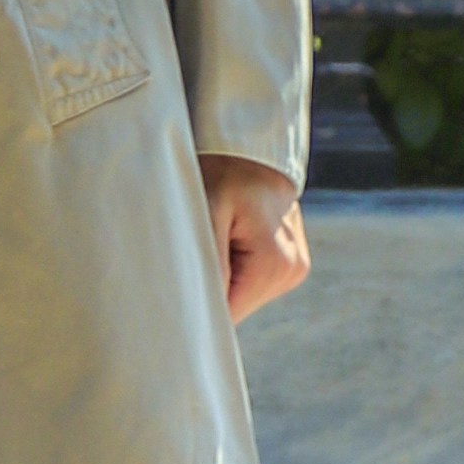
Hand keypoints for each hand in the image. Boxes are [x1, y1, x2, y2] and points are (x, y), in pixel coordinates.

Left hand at [202, 155, 309, 322]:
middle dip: (207, 288)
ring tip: (211, 237)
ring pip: (241, 295)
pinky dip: (232, 269)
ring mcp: (293, 269)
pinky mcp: (289, 264)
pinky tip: (226, 239)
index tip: (170, 294)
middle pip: (235, 306)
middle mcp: (291, 271)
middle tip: (186, 253)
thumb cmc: (223, 173)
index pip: (227, 314)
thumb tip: (202, 306)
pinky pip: (250, 282)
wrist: (251, 149)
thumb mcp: (206, 210)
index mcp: (274, 264)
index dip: (196, 306)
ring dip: (221, 277)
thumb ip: (206, 259)